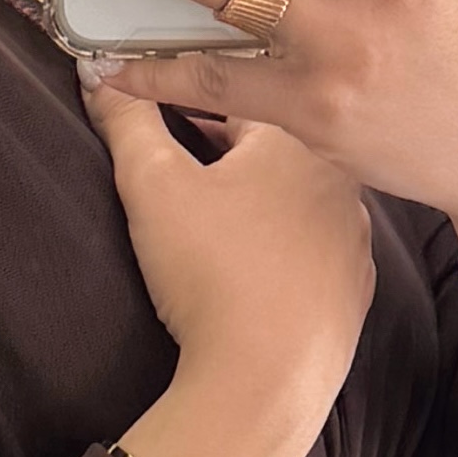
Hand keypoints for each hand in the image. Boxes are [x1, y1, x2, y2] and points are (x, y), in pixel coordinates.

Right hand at [79, 78, 373, 456]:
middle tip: (183, 176)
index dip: (190, 104)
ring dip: (262, 205)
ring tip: (218, 228)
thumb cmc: (212, 275)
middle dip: (227, 156)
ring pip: (298, 202)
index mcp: (295, 139)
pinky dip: (286, 255)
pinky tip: (254, 272)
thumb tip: (101, 77)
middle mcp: (340, 179)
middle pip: (272, 149)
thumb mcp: (152, 186)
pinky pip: (315, 254)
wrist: (264, 378)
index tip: (160, 117)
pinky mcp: (356, 289)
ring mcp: (355, 238)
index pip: (237, 96)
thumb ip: (128, 123)